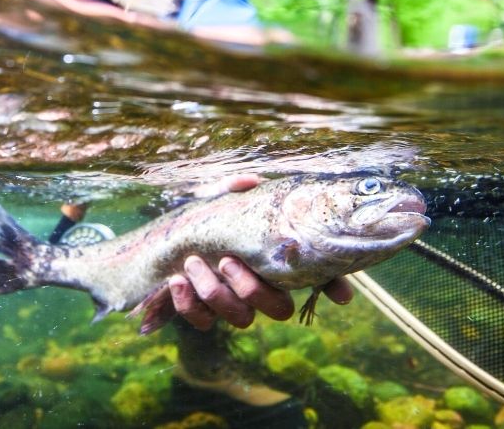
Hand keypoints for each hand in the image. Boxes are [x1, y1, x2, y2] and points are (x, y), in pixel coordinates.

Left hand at [164, 172, 354, 329]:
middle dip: (252, 289)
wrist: (162, 246)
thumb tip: (252, 181)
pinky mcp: (203, 315)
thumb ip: (233, 189)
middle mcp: (258, 288)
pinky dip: (189, 303)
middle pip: (278, 309)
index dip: (331, 288)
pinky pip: (204, 322)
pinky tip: (176, 280)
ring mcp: (233, 305)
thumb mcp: (216, 200)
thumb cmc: (200, 221)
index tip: (341, 296)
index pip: (314, 279)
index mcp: (272, 262)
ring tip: (192, 263)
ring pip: (241, 319)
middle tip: (225, 261)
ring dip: (215, 293)